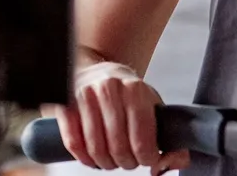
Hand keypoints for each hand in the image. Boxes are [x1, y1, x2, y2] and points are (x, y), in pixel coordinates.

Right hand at [57, 62, 188, 173]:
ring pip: (96, 148)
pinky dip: (84, 158)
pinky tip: (92, 158)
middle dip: (126, 162)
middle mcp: (109, 89)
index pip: (142, 141)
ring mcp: (84, 95)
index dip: (146, 159)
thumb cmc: (128, 95)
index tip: (146, 159)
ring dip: (105, 163)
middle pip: (118, 148)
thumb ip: (170, 143)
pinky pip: (73, 142)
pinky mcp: (65, 104)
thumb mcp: (154, 110)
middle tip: (128, 160)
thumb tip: (163, 168)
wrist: (98, 70)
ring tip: (111, 160)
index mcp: (135, 90)